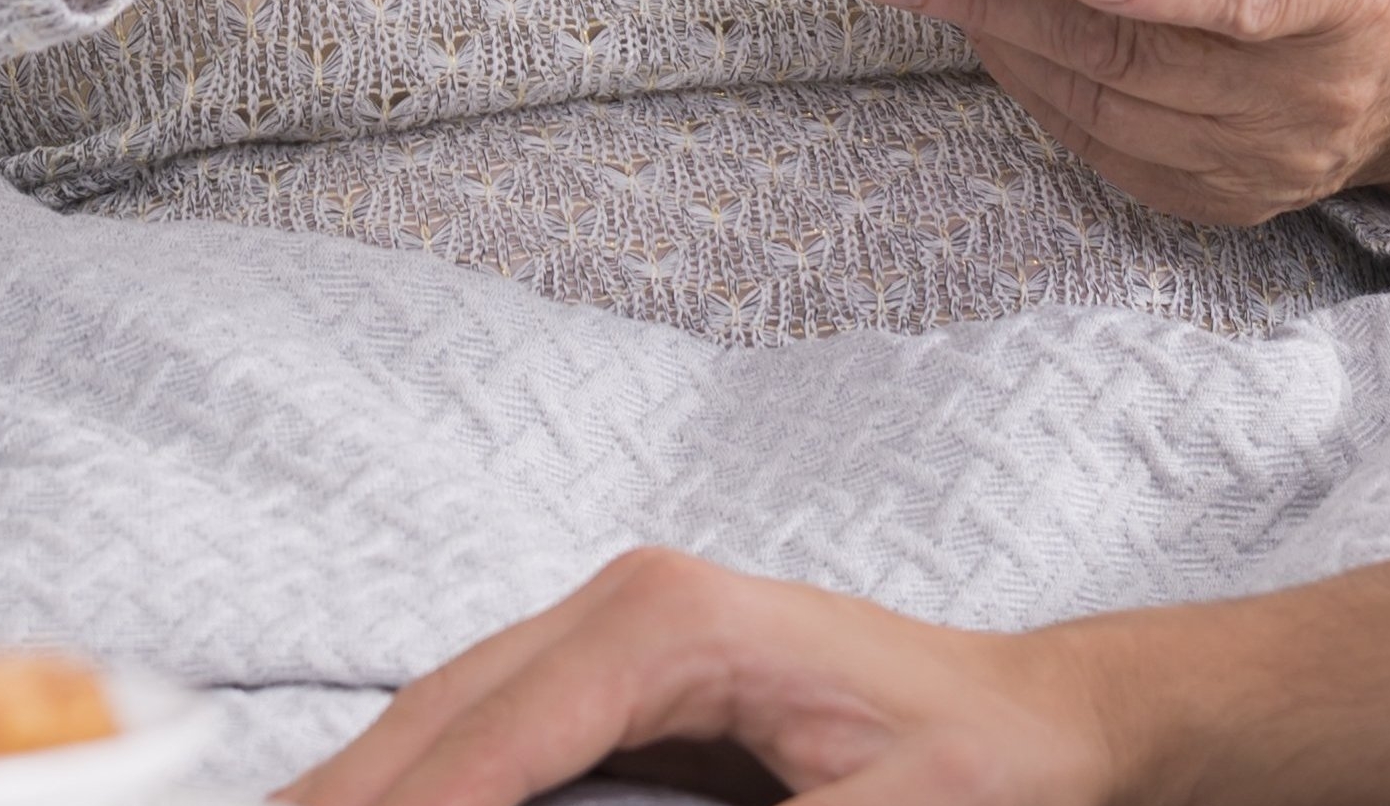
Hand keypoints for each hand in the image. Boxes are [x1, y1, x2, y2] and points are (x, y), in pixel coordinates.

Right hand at [285, 550, 1119, 805]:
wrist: (1044, 724)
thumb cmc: (978, 772)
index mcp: (674, 624)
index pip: (503, 733)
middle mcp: (625, 603)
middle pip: (444, 711)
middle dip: (346, 797)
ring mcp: (615, 630)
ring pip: (447, 713)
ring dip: (365, 787)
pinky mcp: (621, 675)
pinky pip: (491, 728)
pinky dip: (423, 777)